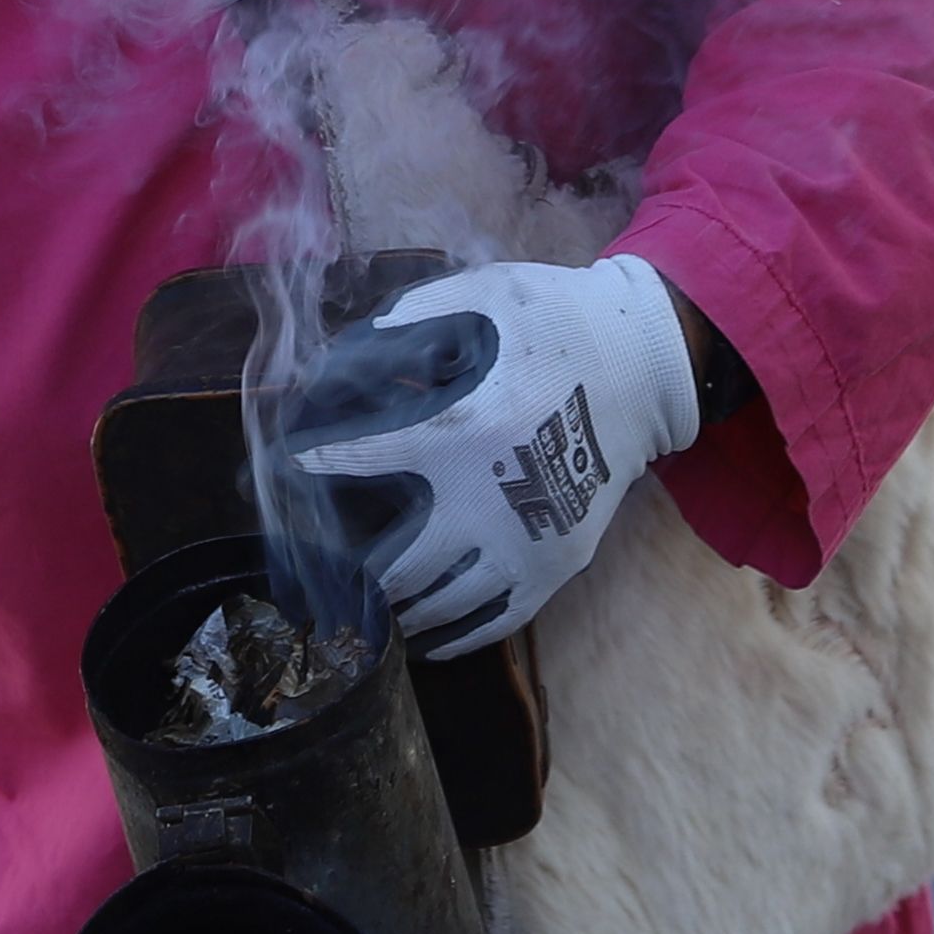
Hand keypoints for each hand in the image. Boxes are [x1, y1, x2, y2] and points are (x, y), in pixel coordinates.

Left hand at [270, 254, 701, 657]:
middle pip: (393, 566)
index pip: (362, 458)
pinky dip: (449, 638)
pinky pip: (491, 622)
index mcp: (461, 430)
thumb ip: (411, 319)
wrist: (646, 368)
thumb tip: (350, 350)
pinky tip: (419, 639)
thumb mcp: (485, 294)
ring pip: (437, 605)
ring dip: (390, 611)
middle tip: (317, 571)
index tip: (287, 465)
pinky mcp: (555, 564)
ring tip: (359, 609)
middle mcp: (488, 499)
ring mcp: (525, 543)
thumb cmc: (558, 324)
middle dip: (347, 572)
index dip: (315, 461)